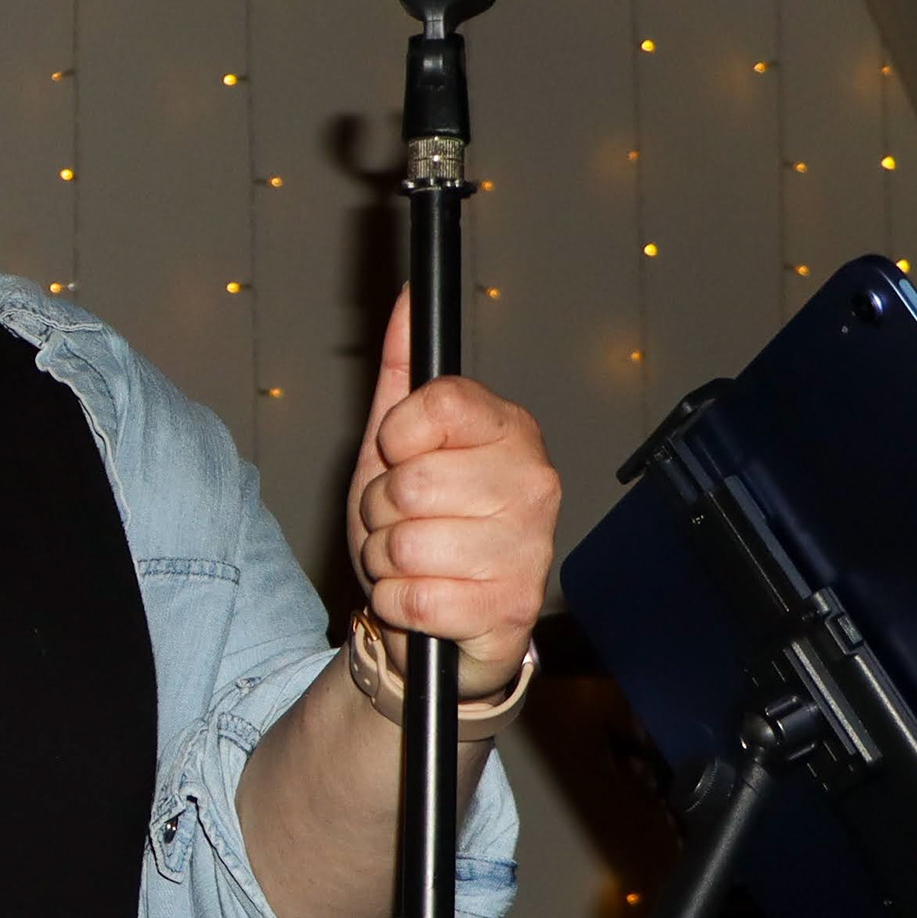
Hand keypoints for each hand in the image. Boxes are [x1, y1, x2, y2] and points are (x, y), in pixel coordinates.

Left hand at [347, 296, 561, 698]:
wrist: (436, 618)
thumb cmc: (418, 523)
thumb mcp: (396, 444)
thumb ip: (401, 372)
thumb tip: (407, 299)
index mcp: (511, 430)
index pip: (435, 404)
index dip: (396, 436)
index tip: (399, 454)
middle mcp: (534, 483)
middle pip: (408, 482)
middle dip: (381, 509)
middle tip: (403, 521)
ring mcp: (529, 549)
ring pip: (405, 544)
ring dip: (386, 559)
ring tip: (413, 561)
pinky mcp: (511, 610)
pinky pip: (413, 597)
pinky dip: (398, 602)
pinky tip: (425, 599)